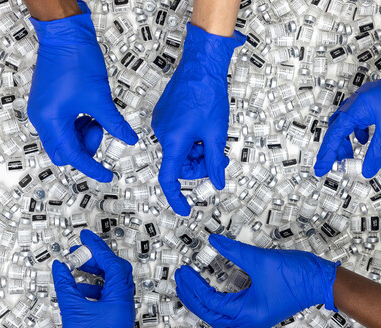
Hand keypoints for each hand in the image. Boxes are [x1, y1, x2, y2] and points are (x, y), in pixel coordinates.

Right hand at [28, 2, 137, 182]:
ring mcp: (41, 111)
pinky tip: (88, 111)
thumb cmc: (77, 60)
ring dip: (82, 135)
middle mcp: (42, 119)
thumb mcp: (100, 98)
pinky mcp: (46, 103)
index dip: (92, 168)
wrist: (64, 34)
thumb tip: (129, 139)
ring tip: (96, 115)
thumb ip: (115, 124)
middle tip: (100, 131)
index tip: (107, 176)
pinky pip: (61, 125)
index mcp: (52, 121)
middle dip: (84, 149)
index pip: (73, 156)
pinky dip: (77, 125)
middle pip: (63, 152)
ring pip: (63, 139)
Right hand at [52, 229, 134, 327]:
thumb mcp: (73, 311)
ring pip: (110, 283)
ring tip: (76, 270)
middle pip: (115, 270)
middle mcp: (124, 302)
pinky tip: (78, 290)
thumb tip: (60, 268)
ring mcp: (120, 311)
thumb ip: (66, 286)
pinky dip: (92, 289)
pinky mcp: (113, 320)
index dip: (98, 247)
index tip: (86, 237)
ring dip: (94, 274)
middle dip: (97, 259)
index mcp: (120, 297)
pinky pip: (106, 296)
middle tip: (80, 252)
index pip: (112, 263)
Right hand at [152, 23, 244, 215]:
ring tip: (212, 137)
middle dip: (198, 166)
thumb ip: (214, 162)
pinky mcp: (164, 116)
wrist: (201, 65)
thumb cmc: (207, 94)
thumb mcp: (216, 133)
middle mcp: (162, 134)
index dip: (176, 197)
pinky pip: (176, 137)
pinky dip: (191, 139)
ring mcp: (161, 124)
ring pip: (179, 150)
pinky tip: (202, 126)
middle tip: (218, 158)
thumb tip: (217, 182)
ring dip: (197, 150)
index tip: (184, 209)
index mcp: (173, 141)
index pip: (170, 179)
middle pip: (178, 164)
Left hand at [175, 234, 337, 327]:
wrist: (321, 281)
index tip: (184, 272)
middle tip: (180, 280)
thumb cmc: (297, 275)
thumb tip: (214, 241)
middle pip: (211, 315)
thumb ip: (234, 250)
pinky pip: (230, 312)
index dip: (194, 287)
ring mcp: (255, 318)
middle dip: (192, 298)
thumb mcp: (261, 260)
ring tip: (189, 287)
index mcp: (249, 313)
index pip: (211, 303)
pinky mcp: (259, 311)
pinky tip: (210, 291)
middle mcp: (250, 321)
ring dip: (202, 302)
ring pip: (220, 316)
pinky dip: (216, 303)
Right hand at [314, 62, 380, 178]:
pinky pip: (360, 116)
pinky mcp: (377, 99)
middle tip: (337, 162)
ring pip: (349, 121)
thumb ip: (376, 154)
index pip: (335, 133)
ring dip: (348, 139)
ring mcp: (368, 98)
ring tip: (351, 153)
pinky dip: (360, 130)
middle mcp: (359, 100)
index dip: (327, 153)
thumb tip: (366, 169)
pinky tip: (366, 139)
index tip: (322, 166)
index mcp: (358, 106)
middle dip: (337, 147)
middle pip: (338, 127)